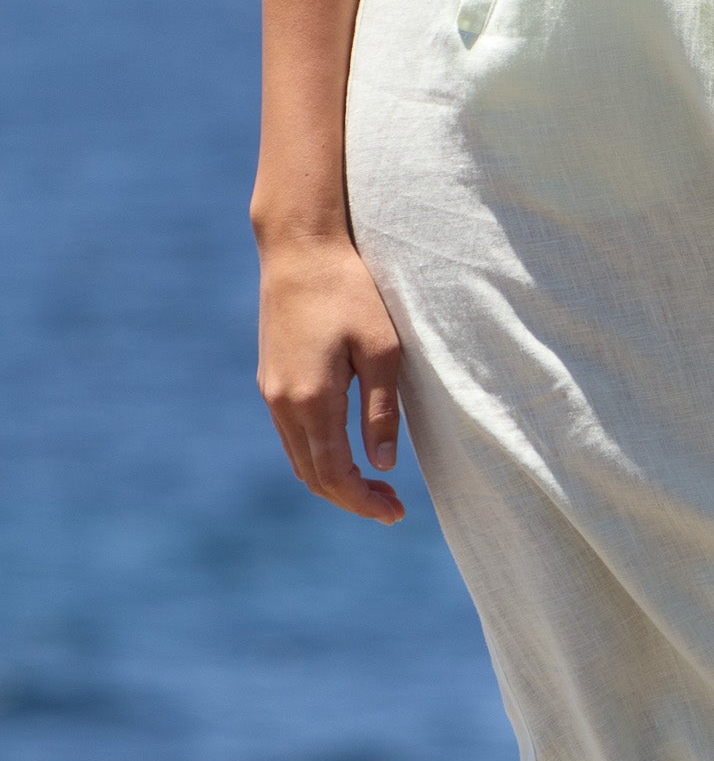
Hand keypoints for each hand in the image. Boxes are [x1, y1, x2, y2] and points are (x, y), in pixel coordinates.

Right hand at [256, 232, 405, 523]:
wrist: (299, 247)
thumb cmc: (350, 290)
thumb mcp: (382, 349)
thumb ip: (381, 410)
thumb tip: (382, 464)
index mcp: (311, 399)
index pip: (335, 474)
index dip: (364, 502)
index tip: (396, 514)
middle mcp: (282, 402)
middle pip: (312, 476)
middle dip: (351, 499)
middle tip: (392, 508)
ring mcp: (270, 390)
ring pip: (298, 458)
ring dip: (333, 480)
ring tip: (374, 486)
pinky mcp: (270, 377)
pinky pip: (291, 435)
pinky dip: (317, 457)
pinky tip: (345, 452)